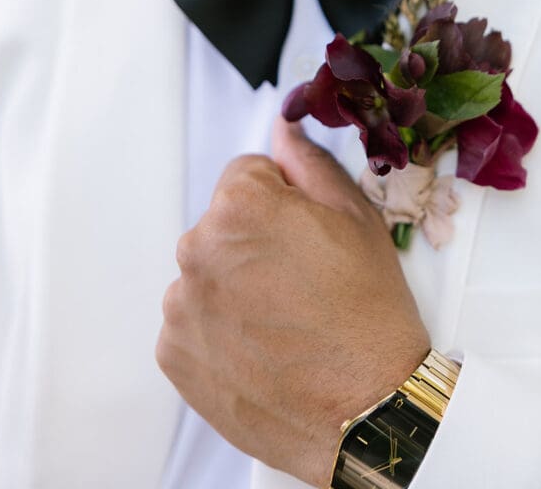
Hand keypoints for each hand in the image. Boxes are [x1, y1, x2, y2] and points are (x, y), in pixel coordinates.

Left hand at [156, 117, 430, 486]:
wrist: (366, 411)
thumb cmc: (367, 314)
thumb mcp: (355, 217)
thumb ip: (308, 161)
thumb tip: (282, 130)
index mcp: (240, 205)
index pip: (248, 174)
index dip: (282, 200)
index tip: (304, 234)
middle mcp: (198, 248)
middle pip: (223, 224)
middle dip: (254, 241)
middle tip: (301, 281)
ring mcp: (181, 304)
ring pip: (207, 272)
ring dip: (234, 285)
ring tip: (284, 320)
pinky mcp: (174, 353)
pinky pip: (193, 320)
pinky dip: (219, 328)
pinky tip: (262, 347)